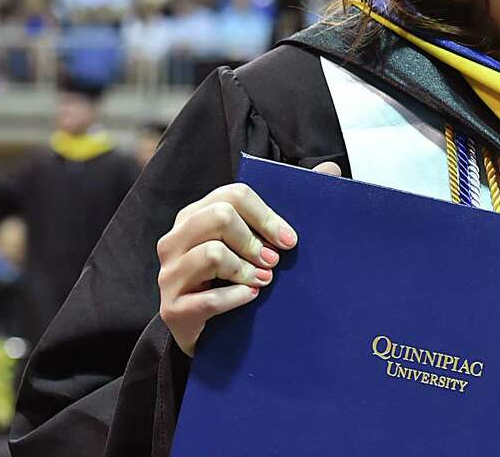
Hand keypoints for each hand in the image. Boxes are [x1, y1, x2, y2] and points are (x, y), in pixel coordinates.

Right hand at [157, 160, 340, 356]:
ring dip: (247, 269)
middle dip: (255, 240)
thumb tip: (330, 167)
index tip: (291, 240)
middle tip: (274, 261)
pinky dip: (236, 298)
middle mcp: (175, 240)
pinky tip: (250, 298)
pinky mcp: (172, 309)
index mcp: (196, 215)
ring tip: (264, 281)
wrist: (212, 333)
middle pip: (219, 217)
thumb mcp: (259, 240)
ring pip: (212, 254)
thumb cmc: (238, 277)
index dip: (267, 215)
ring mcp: (169, 274)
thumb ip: (291, 203)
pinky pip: (208, 299)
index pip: (232, 195)